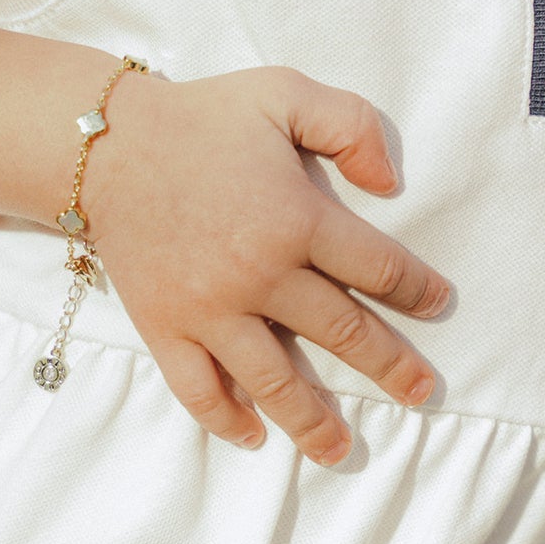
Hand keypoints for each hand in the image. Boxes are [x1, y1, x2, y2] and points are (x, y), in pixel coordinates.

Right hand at [87, 66, 449, 463]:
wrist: (105, 145)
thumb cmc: (203, 117)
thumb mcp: (285, 93)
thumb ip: (349, 125)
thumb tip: (389, 184)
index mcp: (298, 218)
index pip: (378, 267)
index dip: (417, 289)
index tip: (438, 304)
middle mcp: (260, 275)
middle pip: (342, 333)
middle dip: (390, 368)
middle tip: (421, 395)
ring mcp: (210, 310)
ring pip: (274, 380)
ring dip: (314, 421)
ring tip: (343, 450)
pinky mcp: (165, 328)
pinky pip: (198, 389)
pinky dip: (225, 418)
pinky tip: (251, 436)